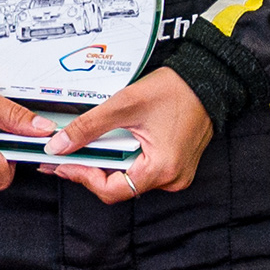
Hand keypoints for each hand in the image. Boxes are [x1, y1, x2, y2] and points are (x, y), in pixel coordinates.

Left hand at [52, 66, 214, 202]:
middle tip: (71, 154)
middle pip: (120, 186)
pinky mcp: (177, 165)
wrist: (209, 79)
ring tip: (94, 145)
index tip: (65, 165)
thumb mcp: (125, 104)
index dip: (83, 178)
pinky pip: (144, 169)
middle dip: (93, 169)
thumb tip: (60, 145)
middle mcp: (171, 178)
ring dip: (110, 163)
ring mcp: (176, 173)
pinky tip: (117, 143)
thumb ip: (88, 127)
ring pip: (131, 178)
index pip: (112, 190)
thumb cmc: (177, 90)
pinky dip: (126, 158)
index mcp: (161, 168)